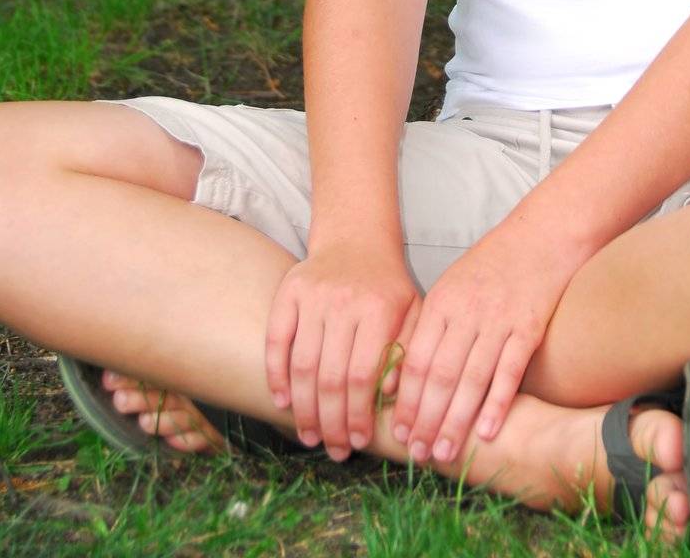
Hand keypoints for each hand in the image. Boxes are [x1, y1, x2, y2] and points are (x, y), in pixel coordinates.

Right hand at [264, 240, 421, 458]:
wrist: (357, 238)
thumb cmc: (388, 286)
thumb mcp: (413, 312)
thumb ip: (407, 353)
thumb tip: (389, 396)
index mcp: (379, 309)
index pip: (364, 375)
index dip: (358, 414)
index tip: (359, 442)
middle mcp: (343, 302)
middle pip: (331, 377)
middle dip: (331, 422)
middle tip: (334, 451)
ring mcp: (313, 296)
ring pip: (302, 365)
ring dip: (303, 408)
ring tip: (309, 437)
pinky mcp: (289, 291)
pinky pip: (276, 340)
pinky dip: (275, 375)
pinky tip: (281, 403)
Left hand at [387, 224, 578, 465]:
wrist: (542, 234)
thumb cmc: (494, 263)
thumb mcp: (454, 284)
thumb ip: (434, 325)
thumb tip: (408, 375)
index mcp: (442, 301)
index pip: (417, 359)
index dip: (407, 400)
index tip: (399, 433)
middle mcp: (467, 311)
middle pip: (441, 374)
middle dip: (426, 419)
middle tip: (418, 454)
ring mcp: (499, 319)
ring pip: (472, 378)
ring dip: (456, 420)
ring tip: (445, 452)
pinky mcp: (529, 326)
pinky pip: (510, 370)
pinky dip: (497, 402)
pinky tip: (486, 431)